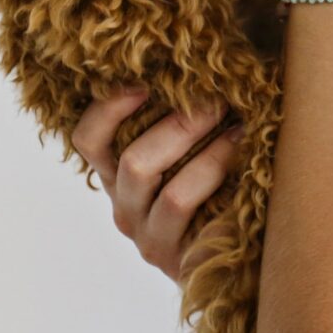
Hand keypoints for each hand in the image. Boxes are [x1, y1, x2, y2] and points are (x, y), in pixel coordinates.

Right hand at [72, 86, 242, 284]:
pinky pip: (185, 206)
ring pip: (165, 188)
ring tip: (238, 127)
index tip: (143, 82)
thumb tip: (201, 70)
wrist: (237, 262)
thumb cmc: (217, 192)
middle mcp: (126, 208)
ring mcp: (149, 237)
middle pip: (133, 161)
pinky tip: (244, 157)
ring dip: (204, 150)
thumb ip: (180, 124)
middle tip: (218, 100)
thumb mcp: (188, 155)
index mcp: (118, 177)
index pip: (89, 141)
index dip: (107, 108)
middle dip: (179, 124)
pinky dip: (215, 173)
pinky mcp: (175, 258)